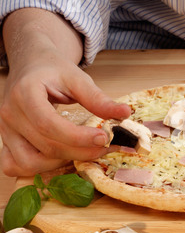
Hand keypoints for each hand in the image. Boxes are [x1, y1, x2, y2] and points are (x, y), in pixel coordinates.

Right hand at [0, 49, 130, 175]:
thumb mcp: (77, 78)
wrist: (30, 64)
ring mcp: (5, 130)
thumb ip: (98, 98)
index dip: (78, 137)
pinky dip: (37, 169)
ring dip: (62, 163)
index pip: (49, 124)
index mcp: (25, 93)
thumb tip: (125, 113)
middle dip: (80, 151)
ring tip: (85, 151)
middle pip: (46, 146)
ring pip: (30, 162)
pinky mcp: (6, 141)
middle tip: (105, 147)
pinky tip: (60, 158)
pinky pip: (14, 165)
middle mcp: (10, 114)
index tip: (103, 138)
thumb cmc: (53, 70)